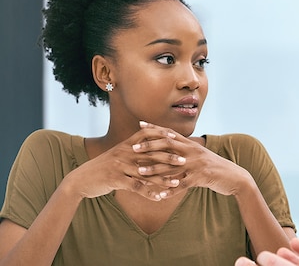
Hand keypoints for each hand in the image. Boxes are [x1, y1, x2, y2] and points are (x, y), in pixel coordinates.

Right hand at [64, 122, 185, 200]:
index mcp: (125, 145)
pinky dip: (149, 193)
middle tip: (184, 161)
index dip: (161, 134)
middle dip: (169, 157)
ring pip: (147, 172)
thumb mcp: (116, 155)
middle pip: (151, 153)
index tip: (176, 137)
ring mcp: (120, 166)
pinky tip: (159, 198)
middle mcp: (124, 153)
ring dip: (163, 179)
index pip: (146, 135)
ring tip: (177, 183)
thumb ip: (132, 150)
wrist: (80, 180)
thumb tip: (148, 146)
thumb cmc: (101, 167)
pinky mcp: (116, 180)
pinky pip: (136, 187)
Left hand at [132, 122, 254, 199]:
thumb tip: (172, 147)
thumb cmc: (215, 167)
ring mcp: (197, 164)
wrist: (235, 177)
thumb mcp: (201, 156)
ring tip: (139, 172)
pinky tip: (159, 195)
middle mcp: (193, 152)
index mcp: (192, 145)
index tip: (140, 125)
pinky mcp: (201, 178)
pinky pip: (182, 185)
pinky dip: (169, 190)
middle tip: (133, 148)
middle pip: (168, 145)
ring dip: (154, 169)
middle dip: (149, 146)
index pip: (170, 133)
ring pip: (171, 166)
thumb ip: (186, 151)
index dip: (155, 128)